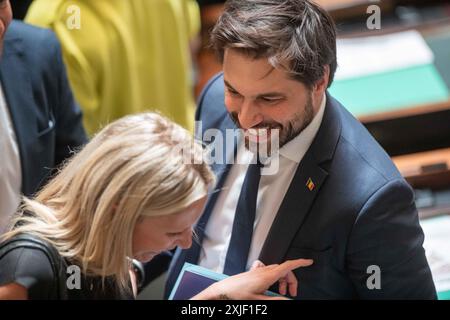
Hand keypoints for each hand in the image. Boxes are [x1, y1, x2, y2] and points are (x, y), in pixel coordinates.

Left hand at [193, 259, 312, 299]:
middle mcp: (264, 271)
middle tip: (292, 293)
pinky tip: (270, 285)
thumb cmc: (237, 295)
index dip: (300, 263)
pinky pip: (268, 271)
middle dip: (291, 280)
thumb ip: (275, 300)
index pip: (288, 266)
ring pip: (277, 271)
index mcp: (268, 276)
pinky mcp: (254, 273)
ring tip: (282, 292)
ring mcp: (258, 271)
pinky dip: (274, 277)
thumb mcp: (258, 301)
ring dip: (282, 280)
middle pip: (284, 270)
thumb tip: (288, 300)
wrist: (222, 290)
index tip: (309, 262)